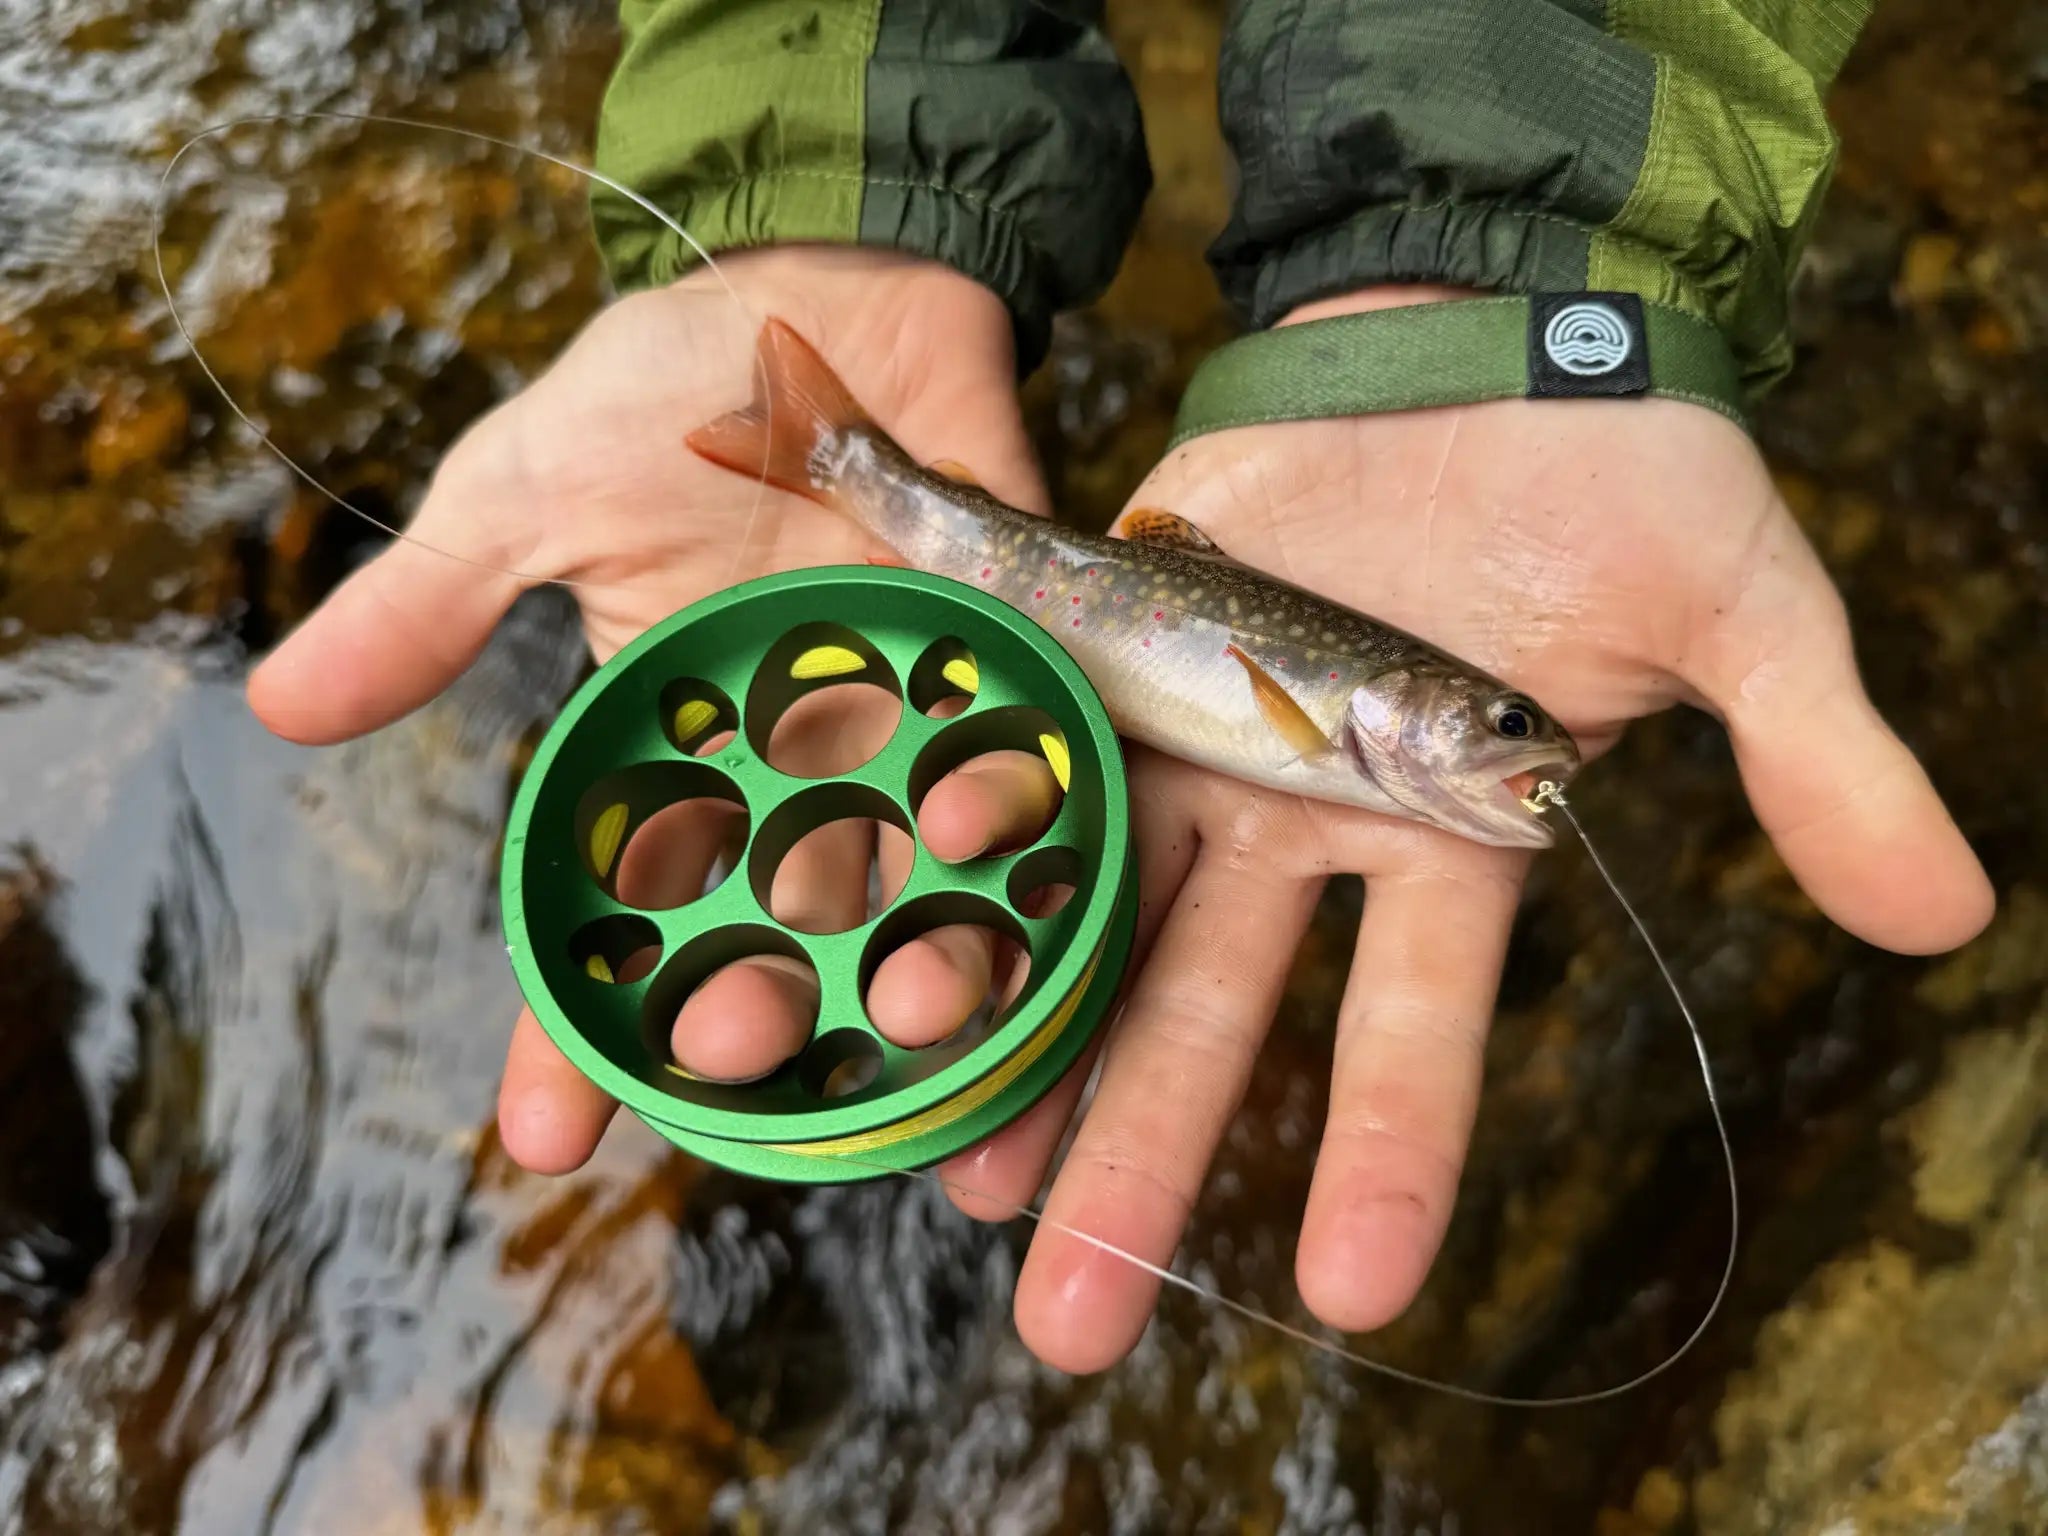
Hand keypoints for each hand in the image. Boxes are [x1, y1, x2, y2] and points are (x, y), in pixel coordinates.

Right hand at [247, 247, 1070, 1166]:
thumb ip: (431, 606)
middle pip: (774, 924)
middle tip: (725, 1049)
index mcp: (678, 758)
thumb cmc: (662, 394)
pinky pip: (1035, 758)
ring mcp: (911, 724)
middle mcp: (798, 770)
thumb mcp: (527, 494)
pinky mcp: (1018, 662)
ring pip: (916, 877)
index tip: (543, 1140)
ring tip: (907, 1010)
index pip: (618, 921)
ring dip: (913, 950)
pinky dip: (1031, 813)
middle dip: (751, 999)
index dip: (579, 1036)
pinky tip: (1021, 867)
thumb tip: (279, 707)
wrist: (827, 278)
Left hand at [936, 287, 1995, 1371]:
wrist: (1476, 332)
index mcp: (1450, 837)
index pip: (1417, 1028)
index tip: (1352, 1291)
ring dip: (1025, 1045)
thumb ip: (1815, 760)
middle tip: (1070, 1323)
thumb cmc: (1622, 469)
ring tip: (952, 1183)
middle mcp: (1309, 819)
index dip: (1388, 1154)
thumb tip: (1947, 912)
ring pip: (1099, 913)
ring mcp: (1203, 740)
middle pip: (1212, 1013)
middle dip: (1145, 1158)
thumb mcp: (1744, 612)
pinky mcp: (1116, 647)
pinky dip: (975, 845)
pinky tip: (901, 949)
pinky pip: (1035, 760)